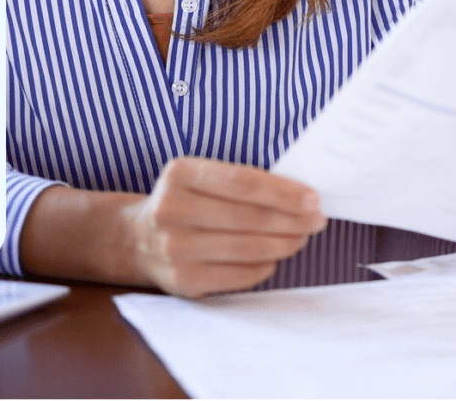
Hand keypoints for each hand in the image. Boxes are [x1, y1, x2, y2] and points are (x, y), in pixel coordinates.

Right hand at [123, 156, 327, 296]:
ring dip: (284, 243)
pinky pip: (239, 275)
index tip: (312, 197)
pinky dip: (265, 265)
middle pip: (248, 217)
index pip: (242, 181)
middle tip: (317, 219)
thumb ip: (238, 181)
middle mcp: (173, 209)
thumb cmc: (183, 201)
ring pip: (247, 248)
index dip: (282, 191)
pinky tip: (276, 256)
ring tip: (302, 237)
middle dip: (292, 219)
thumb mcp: (198, 177)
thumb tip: (297, 195)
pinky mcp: (184, 281)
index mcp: (179, 174)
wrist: (137, 239)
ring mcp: (176, 248)